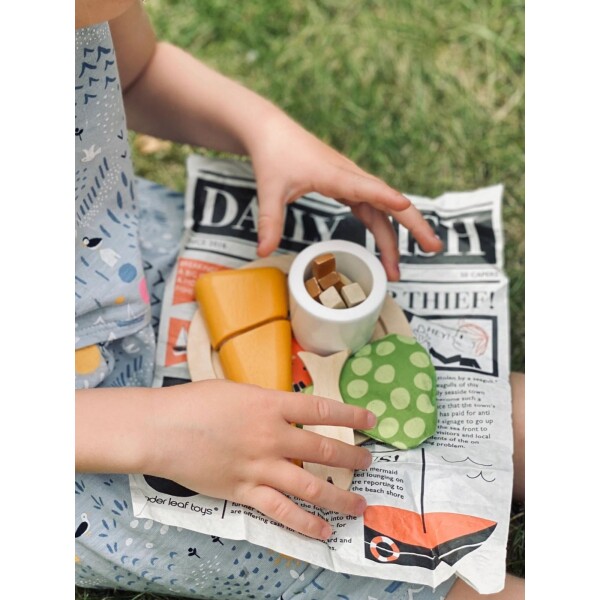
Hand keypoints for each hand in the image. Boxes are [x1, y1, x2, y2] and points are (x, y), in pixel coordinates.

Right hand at [146, 379, 374, 539]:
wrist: (161, 429)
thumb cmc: (195, 402)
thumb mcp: (238, 391)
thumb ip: (266, 403)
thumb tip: (286, 412)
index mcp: (271, 406)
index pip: (321, 411)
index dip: (350, 415)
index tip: (370, 420)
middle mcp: (272, 437)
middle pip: (323, 450)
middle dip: (351, 458)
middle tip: (368, 463)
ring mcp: (259, 468)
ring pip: (310, 486)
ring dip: (339, 497)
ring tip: (358, 504)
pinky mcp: (243, 493)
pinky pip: (281, 511)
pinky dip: (305, 523)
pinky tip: (324, 531)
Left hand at [247, 112, 442, 279]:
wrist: (272, 131)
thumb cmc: (273, 155)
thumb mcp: (269, 189)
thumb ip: (269, 221)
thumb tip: (263, 252)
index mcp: (335, 174)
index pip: (368, 187)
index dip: (388, 198)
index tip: (407, 209)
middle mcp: (350, 177)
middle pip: (390, 202)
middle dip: (413, 226)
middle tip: (433, 248)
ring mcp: (351, 182)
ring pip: (382, 211)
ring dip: (393, 239)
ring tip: (395, 271)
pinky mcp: (346, 186)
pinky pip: (371, 210)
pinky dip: (381, 229)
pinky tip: (386, 248)